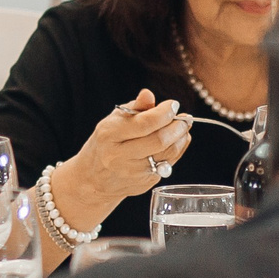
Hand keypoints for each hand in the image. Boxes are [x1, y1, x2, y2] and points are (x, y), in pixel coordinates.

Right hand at [64, 89, 190, 209]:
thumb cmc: (105, 143)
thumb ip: (134, 107)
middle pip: (159, 140)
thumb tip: (149, 95)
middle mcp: (119, 156)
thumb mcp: (113, 121)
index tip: (173, 105)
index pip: (144, 123)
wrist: (93, 177)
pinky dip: (177, 150)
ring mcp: (133, 172)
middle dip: (178, 126)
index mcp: (109, 135)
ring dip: (181, 138)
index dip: (164, 113)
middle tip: (185, 118)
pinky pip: (168, 164)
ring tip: (184, 127)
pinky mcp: (144, 183)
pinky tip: (176, 141)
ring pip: (168, 154)